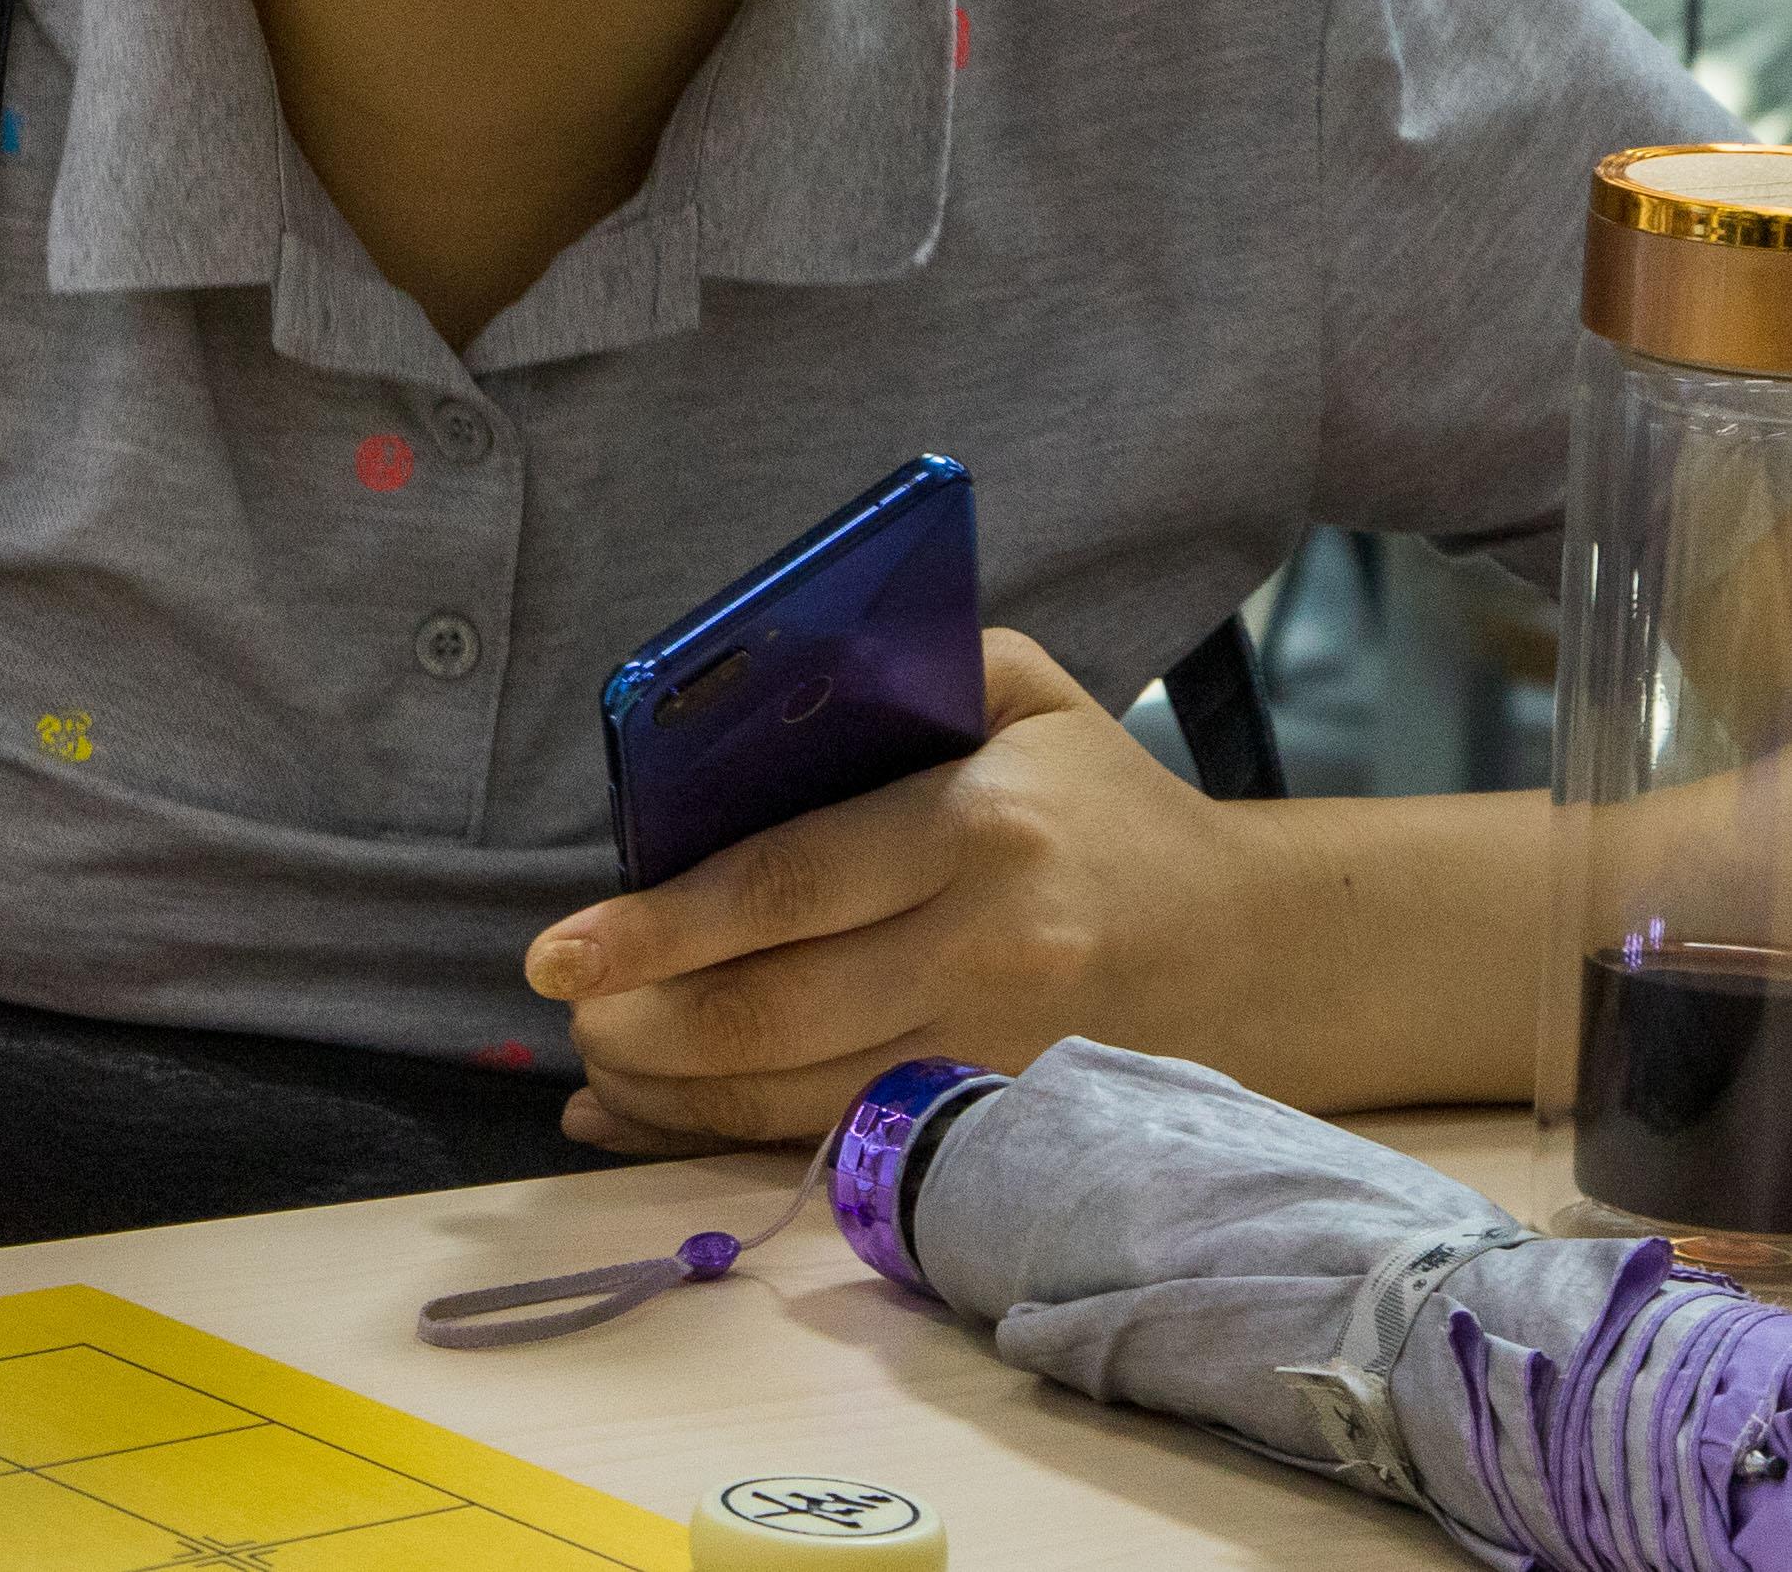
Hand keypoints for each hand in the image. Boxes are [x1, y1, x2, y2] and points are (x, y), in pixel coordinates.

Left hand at [522, 631, 1288, 1153]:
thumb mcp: (1018, 688)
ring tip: (595, 1060)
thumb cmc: (1103, 799)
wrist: (1258, 944)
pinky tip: (648, 1124)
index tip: (557, 950)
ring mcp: (997, 1049)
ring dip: (669, 1094)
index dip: (658, 926)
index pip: (785, 884)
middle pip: (773, 1011)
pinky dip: (725, 1142)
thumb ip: (880, 670)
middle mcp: (986, 949)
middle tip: (565, 1009)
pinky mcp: (1003, 1119)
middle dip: (640, 1024)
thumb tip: (725, 700)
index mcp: (976, 826)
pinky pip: (838, 1145)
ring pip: (796, 1098)